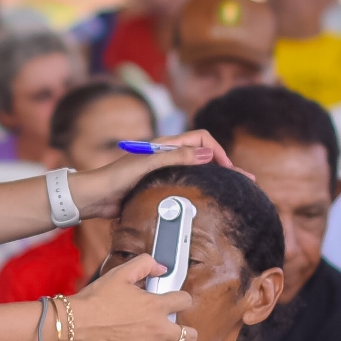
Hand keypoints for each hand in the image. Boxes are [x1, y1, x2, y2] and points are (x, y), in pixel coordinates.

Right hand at [64, 254, 195, 340]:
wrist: (74, 325)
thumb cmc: (94, 301)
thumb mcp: (119, 274)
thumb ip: (144, 264)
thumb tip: (161, 266)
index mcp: (156, 306)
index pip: (185, 301)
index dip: (183, 301)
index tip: (178, 304)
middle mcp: (159, 329)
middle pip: (190, 335)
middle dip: (187, 333)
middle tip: (178, 333)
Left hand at [65, 129, 234, 221]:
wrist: (94, 197)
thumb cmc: (116, 177)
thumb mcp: (148, 164)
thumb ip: (176, 156)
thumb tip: (207, 154)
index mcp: (164, 145)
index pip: (201, 139)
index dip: (217, 150)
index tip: (228, 168)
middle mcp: (165, 155)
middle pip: (203, 154)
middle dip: (225, 164)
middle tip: (246, 180)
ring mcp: (162, 171)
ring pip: (196, 170)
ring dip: (215, 177)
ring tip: (234, 191)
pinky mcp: (157, 186)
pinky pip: (185, 184)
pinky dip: (200, 188)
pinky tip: (208, 201)